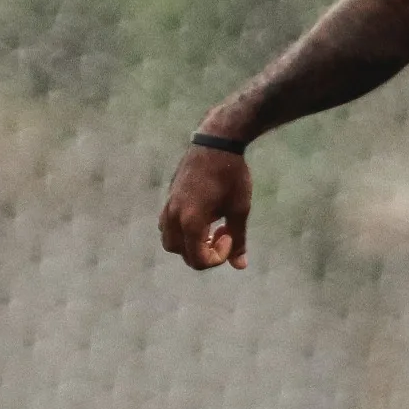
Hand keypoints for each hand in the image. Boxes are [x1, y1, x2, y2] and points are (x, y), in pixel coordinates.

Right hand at [159, 145, 251, 268]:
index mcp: (191, 221)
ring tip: (211, 229)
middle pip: (182, 254)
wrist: (217, 142)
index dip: (217, 258)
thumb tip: (240, 265)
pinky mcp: (169, 197)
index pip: (198, 260)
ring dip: (190, 243)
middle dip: (204, 252)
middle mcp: (174, 215)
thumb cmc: (231, 175)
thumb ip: (238, 239)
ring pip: (170, 241)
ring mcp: (168, 205)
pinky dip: (182, 231)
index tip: (230, 236)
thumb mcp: (239, 209)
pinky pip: (167, 225)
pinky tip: (203, 216)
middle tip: (223, 235)